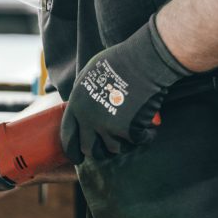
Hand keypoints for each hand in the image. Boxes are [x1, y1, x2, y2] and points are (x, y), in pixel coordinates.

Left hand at [60, 15, 189, 163]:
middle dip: (99, 152)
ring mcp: (108, 126)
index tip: (78, 157)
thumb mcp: (90, 74)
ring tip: (132, 134)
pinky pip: (138, 142)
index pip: (68, 135)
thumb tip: (83, 109)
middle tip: (108, 151)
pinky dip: (146, 137)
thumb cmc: (119, 60)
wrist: (143, 60)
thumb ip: (84, 95)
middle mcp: (88, 118)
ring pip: (114, 149)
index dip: (72, 150)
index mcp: (76, 104)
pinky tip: (150, 128)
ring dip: (124, 144)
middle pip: (89, 149)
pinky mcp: (128, 130)